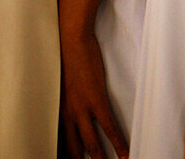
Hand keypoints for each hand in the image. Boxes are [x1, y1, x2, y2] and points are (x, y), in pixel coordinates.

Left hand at [59, 0, 128, 158]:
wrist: (71, 37)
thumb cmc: (67, 55)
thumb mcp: (62, 81)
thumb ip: (66, 97)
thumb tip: (71, 106)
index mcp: (58, 106)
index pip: (61, 138)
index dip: (67, 154)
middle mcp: (67, 110)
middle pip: (74, 146)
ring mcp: (82, 106)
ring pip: (92, 143)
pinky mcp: (96, 99)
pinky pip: (109, 127)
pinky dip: (119, 144)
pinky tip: (126, 154)